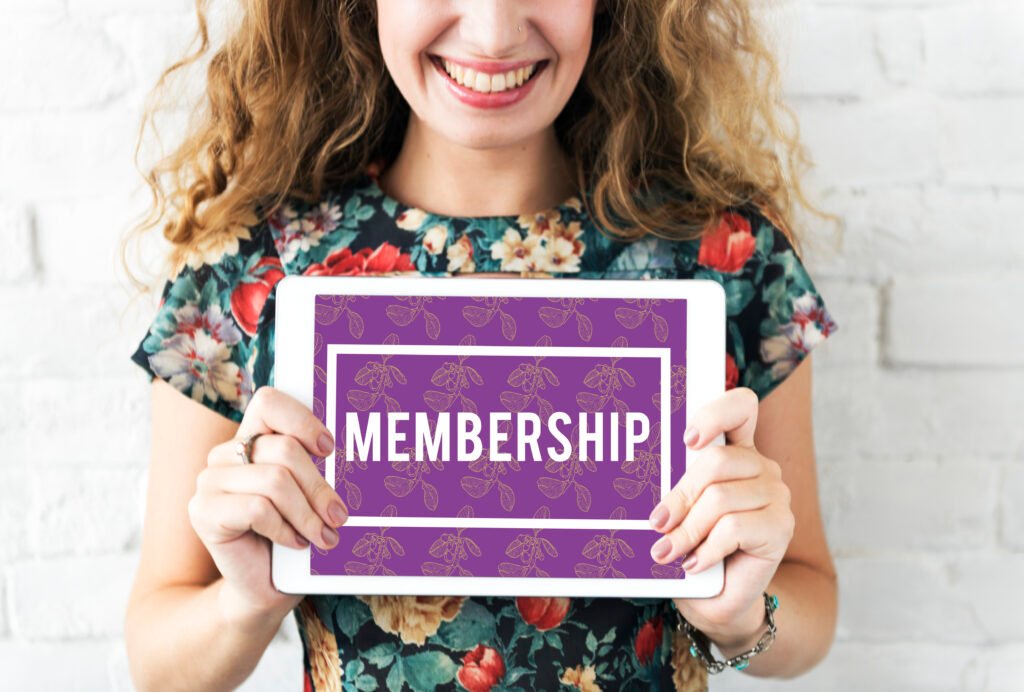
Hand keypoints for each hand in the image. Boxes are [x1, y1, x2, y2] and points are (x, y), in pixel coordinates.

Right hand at [187, 386, 348, 624]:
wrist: (264, 588)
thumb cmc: (293, 536)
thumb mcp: (308, 496)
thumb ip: (316, 468)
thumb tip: (349, 454)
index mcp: (251, 439)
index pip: (269, 402)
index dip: (302, 419)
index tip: (328, 448)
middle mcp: (225, 454)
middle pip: (284, 450)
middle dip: (319, 487)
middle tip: (339, 515)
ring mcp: (209, 482)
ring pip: (274, 481)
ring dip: (307, 514)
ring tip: (323, 536)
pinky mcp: (202, 512)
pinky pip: (257, 509)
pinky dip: (284, 528)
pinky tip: (293, 542)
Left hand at [648, 387, 793, 648]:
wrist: (717, 599)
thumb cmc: (693, 547)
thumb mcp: (680, 511)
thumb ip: (676, 488)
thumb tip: (654, 493)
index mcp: (736, 451)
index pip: (740, 407)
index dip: (715, 414)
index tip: (687, 439)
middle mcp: (761, 467)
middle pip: (717, 460)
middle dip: (680, 496)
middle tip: (658, 524)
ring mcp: (776, 496)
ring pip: (720, 499)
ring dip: (688, 531)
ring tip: (669, 552)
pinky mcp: (781, 527)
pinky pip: (734, 528)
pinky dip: (707, 548)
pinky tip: (695, 564)